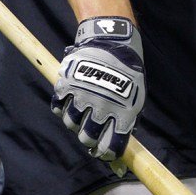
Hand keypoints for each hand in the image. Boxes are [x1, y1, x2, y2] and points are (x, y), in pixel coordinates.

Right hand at [52, 16, 144, 174]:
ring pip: (72, 124)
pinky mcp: (66, 85)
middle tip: (91, 133)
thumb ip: (129, 119)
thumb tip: (122, 143)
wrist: (111, 40)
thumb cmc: (127, 69)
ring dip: (76, 122)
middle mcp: (101, 108)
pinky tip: (70, 101)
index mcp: (122, 112)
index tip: (104, 153)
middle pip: (87, 138)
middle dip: (89, 139)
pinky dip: (62, 107)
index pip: (111, 146)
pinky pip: (58, 108)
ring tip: (82, 112)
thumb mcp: (136, 95)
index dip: (106, 154)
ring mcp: (82, 96)